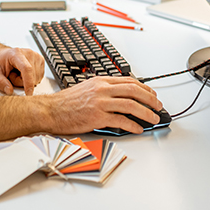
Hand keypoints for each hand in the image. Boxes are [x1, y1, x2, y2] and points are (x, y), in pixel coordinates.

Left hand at [0, 47, 44, 95]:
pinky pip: (39, 77)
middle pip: (31, 76)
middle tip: (12, 75)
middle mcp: (29, 53)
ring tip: (18, 73)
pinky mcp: (41, 60)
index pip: (26, 68)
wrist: (3, 55)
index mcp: (16, 54)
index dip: (28, 82)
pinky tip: (24, 73)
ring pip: (36, 78)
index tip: (28, 92)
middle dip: (21, 82)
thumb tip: (9, 90)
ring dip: (26, 81)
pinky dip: (32, 78)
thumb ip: (0, 82)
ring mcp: (36, 56)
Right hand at [47, 76, 162, 134]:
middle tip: (158, 106)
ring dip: (146, 112)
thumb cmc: (66, 102)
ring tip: (153, 118)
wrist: (51, 110)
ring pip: (131, 104)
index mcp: (100, 81)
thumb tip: (120, 97)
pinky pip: (121, 120)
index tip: (151, 94)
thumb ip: (103, 90)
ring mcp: (100, 103)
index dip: (144, 88)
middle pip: (133, 90)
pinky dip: (132, 125)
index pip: (128, 81)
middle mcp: (102, 89)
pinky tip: (138, 129)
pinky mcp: (97, 117)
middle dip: (150, 98)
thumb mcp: (86, 88)